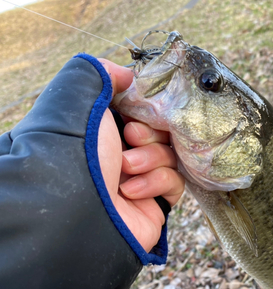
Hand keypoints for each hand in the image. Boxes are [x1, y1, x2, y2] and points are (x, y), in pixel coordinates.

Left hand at [97, 60, 184, 251]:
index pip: (142, 111)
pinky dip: (156, 183)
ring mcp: (140, 178)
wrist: (81, 212)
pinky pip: (175, 183)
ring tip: (125, 170)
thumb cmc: (78, 154)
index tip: (134, 113)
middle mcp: (122, 152)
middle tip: (130, 139)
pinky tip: (130, 192)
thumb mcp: (82, 100)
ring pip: (170, 156)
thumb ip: (101, 73)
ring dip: (150, 160)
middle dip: (148, 135)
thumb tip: (129, 75)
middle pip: (161, 132)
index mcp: (105, 129)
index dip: (146, 110)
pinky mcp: (156, 202)